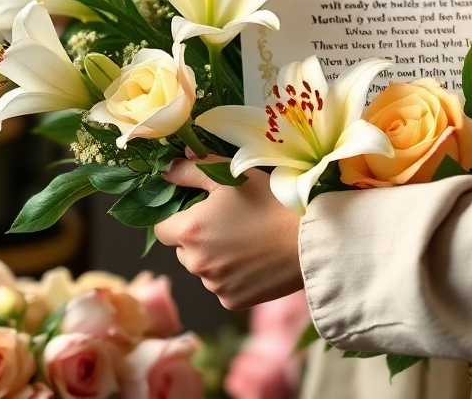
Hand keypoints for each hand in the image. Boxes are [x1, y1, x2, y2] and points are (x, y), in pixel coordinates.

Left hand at [154, 162, 302, 310]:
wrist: (309, 237)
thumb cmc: (270, 200)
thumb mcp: (232, 175)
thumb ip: (193, 169)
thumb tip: (167, 170)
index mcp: (190, 230)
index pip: (161, 228)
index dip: (177, 216)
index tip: (199, 209)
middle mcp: (195, 263)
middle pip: (182, 249)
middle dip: (197, 236)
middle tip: (229, 220)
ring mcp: (214, 286)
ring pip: (203, 268)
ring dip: (214, 256)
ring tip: (246, 239)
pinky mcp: (232, 301)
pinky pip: (222, 286)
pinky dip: (232, 275)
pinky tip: (254, 259)